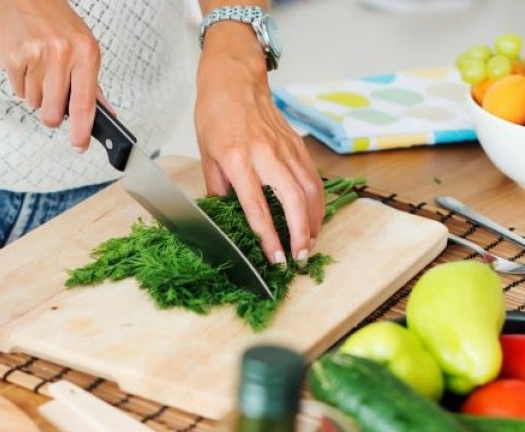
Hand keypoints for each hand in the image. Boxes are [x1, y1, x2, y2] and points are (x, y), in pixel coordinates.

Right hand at [0, 0, 100, 150]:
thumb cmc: (56, 23)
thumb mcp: (84, 46)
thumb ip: (93, 84)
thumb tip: (106, 113)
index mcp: (86, 52)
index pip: (86, 104)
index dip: (82, 131)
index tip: (79, 146)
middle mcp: (63, 54)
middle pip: (54, 113)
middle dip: (53, 115)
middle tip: (53, 98)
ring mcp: (36, 56)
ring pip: (36, 104)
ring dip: (37, 95)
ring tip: (40, 69)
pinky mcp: (14, 58)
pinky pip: (18, 92)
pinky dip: (22, 84)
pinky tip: (27, 63)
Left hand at [195, 24, 323, 265]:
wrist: (235, 80)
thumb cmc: (216, 115)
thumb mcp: (207, 155)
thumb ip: (218, 189)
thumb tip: (223, 219)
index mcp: (238, 160)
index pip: (257, 207)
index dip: (269, 237)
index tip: (276, 259)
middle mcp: (266, 155)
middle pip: (292, 201)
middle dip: (299, 234)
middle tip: (300, 257)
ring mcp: (285, 149)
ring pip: (309, 190)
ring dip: (313, 221)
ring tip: (310, 243)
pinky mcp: (296, 145)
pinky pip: (313, 177)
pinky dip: (318, 202)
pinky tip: (315, 218)